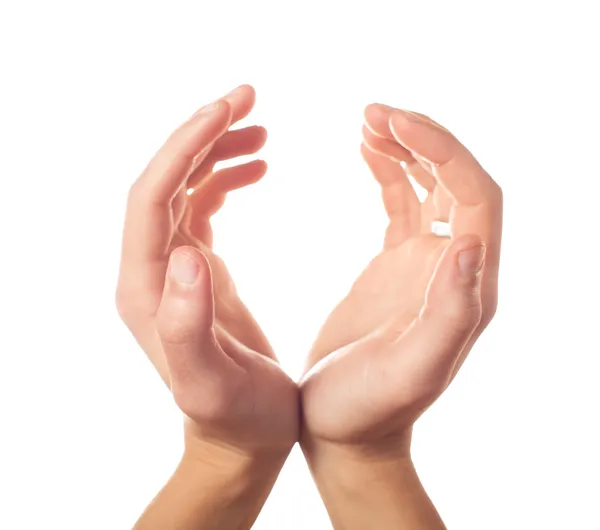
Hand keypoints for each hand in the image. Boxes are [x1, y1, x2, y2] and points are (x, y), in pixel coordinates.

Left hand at [116, 85, 297, 455]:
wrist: (241, 435)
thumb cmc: (233, 416)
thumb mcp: (209, 382)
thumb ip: (188, 324)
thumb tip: (186, 253)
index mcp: (146, 290)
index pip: (151, 198)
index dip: (184, 147)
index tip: (227, 109)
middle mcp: (151, 272)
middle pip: (165, 181)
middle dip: (201, 133)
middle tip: (247, 96)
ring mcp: (173, 269)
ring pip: (185, 188)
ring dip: (217, 150)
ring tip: (261, 127)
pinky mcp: (198, 271)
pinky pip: (203, 207)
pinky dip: (226, 178)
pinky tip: (256, 165)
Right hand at [301, 104, 502, 451]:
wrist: (342, 424)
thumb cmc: (368, 408)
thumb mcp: (411, 371)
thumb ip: (450, 312)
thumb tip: (470, 241)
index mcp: (468, 288)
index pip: (474, 196)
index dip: (441, 151)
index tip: (394, 124)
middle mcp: (456, 269)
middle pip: (457, 180)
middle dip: (423, 138)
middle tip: (375, 111)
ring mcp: (426, 265)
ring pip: (431, 186)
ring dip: (406, 148)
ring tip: (367, 121)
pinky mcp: (397, 264)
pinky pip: (404, 203)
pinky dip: (389, 171)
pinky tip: (367, 151)